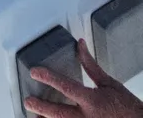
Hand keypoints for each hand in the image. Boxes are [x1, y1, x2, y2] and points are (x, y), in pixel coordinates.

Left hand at [25, 39, 142, 116]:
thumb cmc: (127, 106)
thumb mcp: (109, 83)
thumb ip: (91, 65)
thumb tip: (80, 45)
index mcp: (92, 101)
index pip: (66, 87)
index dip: (49, 78)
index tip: (35, 72)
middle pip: (59, 113)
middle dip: (41, 107)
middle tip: (28, 101)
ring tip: (34, 117)